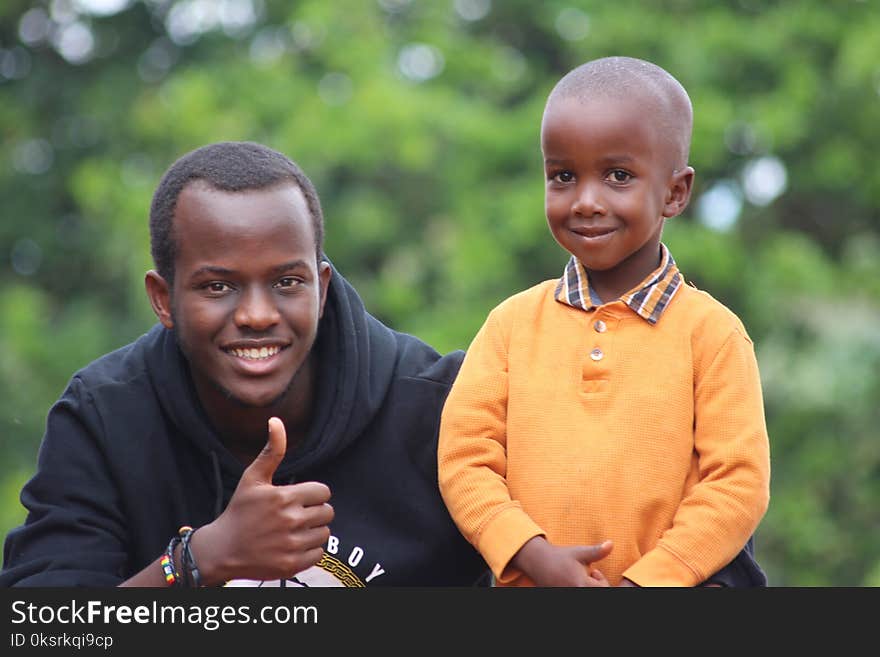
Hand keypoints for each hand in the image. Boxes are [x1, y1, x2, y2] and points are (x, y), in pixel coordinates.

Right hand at [192, 417, 333, 584]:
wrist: (221, 550)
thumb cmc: (239, 511)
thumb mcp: (252, 478)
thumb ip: (272, 451)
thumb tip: (276, 421)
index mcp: (284, 497)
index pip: (323, 492)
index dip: (313, 494)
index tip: (300, 499)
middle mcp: (290, 521)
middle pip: (327, 512)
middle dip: (315, 512)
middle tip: (296, 515)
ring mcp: (291, 544)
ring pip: (325, 533)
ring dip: (313, 531)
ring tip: (294, 530)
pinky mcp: (291, 564)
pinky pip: (318, 553)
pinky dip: (310, 550)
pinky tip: (293, 545)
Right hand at [511, 536, 612, 586]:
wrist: (538, 562)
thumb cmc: (561, 556)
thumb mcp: (580, 552)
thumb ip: (597, 551)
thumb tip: (611, 543)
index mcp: (581, 584)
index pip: (603, 589)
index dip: (601, 580)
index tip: (593, 571)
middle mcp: (574, 592)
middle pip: (596, 592)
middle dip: (595, 585)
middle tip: (587, 574)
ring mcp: (567, 594)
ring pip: (586, 593)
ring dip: (586, 587)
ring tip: (578, 579)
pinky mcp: (562, 594)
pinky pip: (577, 593)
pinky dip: (578, 588)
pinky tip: (572, 583)